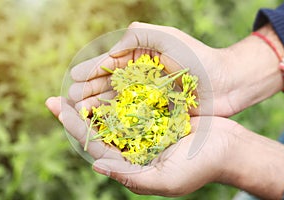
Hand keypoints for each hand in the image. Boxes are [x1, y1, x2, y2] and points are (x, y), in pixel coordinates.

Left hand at [45, 96, 236, 195]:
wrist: (227, 146)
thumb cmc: (199, 167)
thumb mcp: (165, 180)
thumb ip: (131, 177)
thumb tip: (96, 166)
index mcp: (131, 164)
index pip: (96, 147)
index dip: (75, 129)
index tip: (58, 110)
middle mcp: (133, 147)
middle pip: (98, 130)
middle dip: (76, 116)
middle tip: (55, 99)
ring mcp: (144, 130)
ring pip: (111, 115)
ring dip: (93, 103)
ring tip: (74, 88)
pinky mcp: (155, 115)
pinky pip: (131, 104)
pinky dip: (116, 95)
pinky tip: (104, 83)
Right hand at [68, 22, 235, 116]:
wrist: (225, 83)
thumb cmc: (197, 57)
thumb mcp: (165, 37)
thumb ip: (135, 38)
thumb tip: (109, 53)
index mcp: (138, 58)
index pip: (108, 65)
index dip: (90, 72)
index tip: (74, 79)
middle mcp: (139, 78)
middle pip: (107, 85)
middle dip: (87, 92)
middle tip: (70, 100)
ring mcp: (145, 97)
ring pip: (115, 102)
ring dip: (96, 107)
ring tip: (78, 113)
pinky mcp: (154, 114)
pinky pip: (129, 117)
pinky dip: (113, 120)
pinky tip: (99, 124)